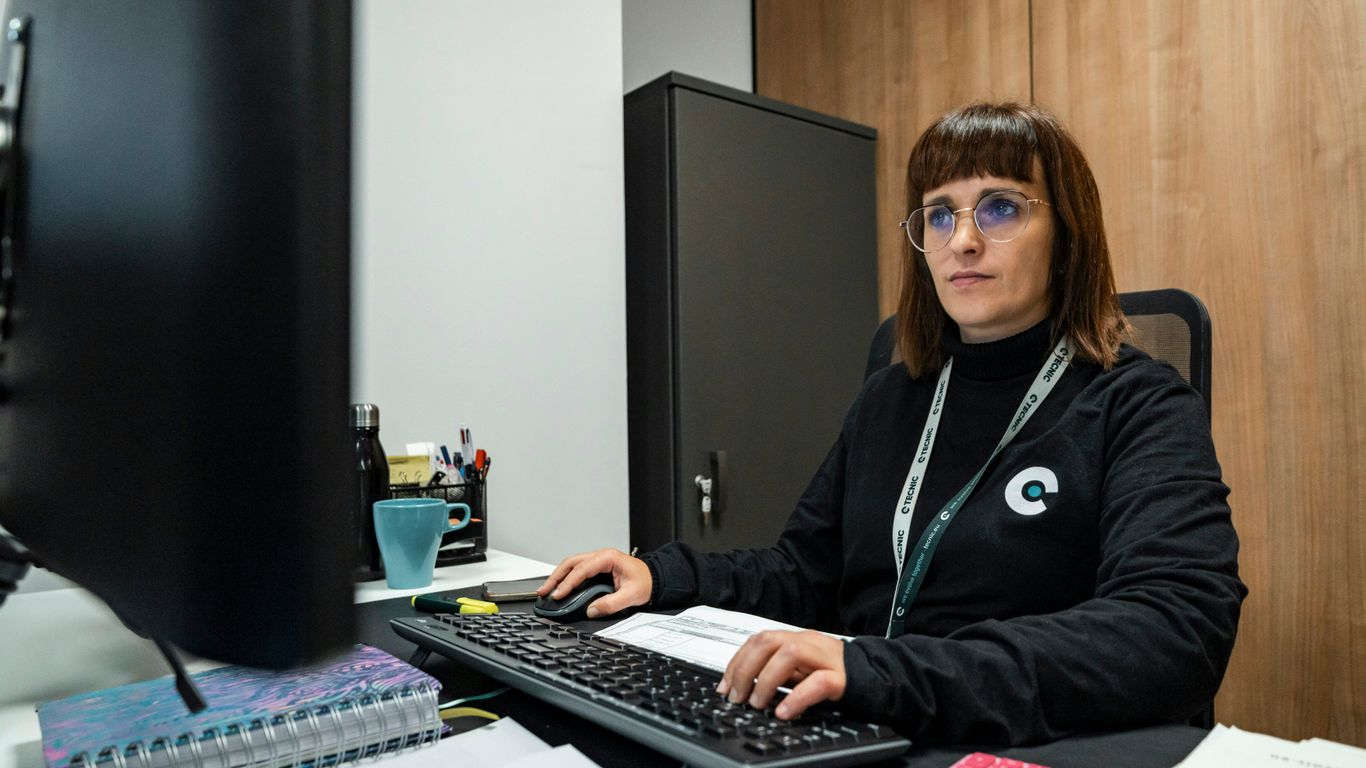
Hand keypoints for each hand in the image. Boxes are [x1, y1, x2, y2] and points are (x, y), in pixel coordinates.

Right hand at [536, 548, 651, 618]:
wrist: (655, 578)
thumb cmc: (646, 582)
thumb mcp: (631, 596)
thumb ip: (611, 604)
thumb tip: (592, 610)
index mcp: (608, 558)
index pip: (582, 569)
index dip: (568, 582)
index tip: (559, 594)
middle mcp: (601, 556)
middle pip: (571, 563)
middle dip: (555, 577)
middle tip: (544, 591)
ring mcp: (598, 560)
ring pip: (571, 564)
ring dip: (558, 576)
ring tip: (546, 590)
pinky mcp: (597, 567)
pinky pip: (577, 569)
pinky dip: (565, 577)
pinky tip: (559, 586)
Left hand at [716, 630, 845, 719]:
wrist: (879, 677)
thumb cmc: (836, 674)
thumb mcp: (802, 670)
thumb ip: (777, 672)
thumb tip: (743, 687)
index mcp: (796, 639)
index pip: (758, 640)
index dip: (737, 662)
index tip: (724, 686)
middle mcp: (808, 642)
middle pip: (768, 642)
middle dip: (745, 669)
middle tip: (737, 697)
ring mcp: (825, 657)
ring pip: (789, 655)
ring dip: (766, 681)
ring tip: (757, 704)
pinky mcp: (842, 677)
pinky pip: (817, 683)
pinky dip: (797, 698)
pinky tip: (784, 712)